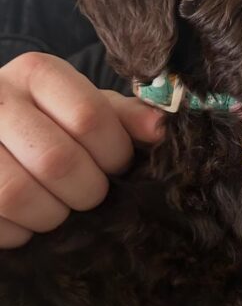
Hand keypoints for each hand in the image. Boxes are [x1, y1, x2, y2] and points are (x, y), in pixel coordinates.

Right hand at [0, 53, 164, 248]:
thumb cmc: (50, 124)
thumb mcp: (88, 110)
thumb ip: (125, 118)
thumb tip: (161, 129)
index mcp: (37, 72)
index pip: (91, 118)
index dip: (114, 155)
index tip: (115, 166)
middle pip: (57, 161)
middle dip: (86, 191)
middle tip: (88, 195)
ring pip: (16, 193)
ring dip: (49, 215)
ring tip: (56, 210)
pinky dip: (16, 232)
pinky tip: (22, 221)